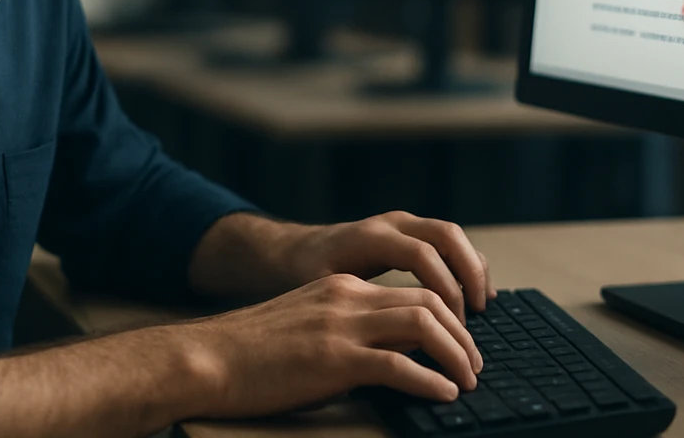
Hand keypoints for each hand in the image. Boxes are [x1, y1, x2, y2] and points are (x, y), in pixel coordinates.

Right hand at [179, 272, 482, 417]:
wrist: (206, 358)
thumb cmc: (250, 354)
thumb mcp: (305, 324)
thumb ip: (343, 329)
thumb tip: (383, 357)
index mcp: (342, 288)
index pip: (412, 291)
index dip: (447, 316)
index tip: (462, 343)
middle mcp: (347, 297)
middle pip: (427, 302)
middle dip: (462, 334)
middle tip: (476, 364)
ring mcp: (341, 326)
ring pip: (423, 326)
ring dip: (456, 355)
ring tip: (469, 380)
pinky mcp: (333, 359)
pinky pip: (398, 366)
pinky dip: (429, 381)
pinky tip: (443, 395)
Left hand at [280, 211, 496, 319]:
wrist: (291, 252)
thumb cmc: (302, 279)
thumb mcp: (321, 294)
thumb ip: (355, 311)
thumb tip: (389, 349)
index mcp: (370, 237)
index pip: (422, 255)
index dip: (444, 290)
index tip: (453, 329)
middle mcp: (390, 223)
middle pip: (447, 235)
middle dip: (468, 275)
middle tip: (477, 318)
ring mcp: (402, 224)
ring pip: (452, 235)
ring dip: (472, 269)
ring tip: (483, 309)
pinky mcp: (409, 233)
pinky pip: (448, 241)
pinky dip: (466, 264)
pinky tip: (475, 295)